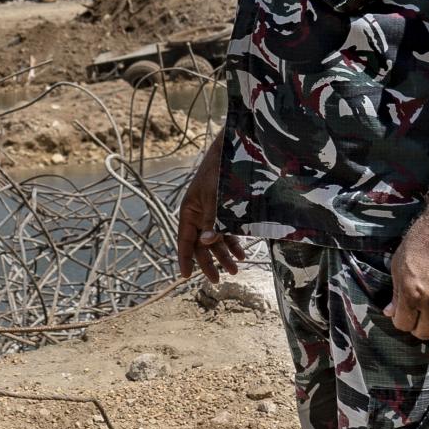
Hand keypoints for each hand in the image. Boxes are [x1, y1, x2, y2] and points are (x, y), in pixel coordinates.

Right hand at [174, 137, 241, 283]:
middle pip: (201, 243)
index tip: (186, 276)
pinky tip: (243, 252)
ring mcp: (213, 211)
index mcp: (190, 210)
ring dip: (225, 254)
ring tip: (236, 269)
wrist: (235, 149)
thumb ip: (212, 220)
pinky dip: (234, 241)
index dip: (185, 258)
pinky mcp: (226, 208)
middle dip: (210, 262)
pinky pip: (227, 229)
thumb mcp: (216, 197)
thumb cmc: (221, 171)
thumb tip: (206, 243)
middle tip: (218, 280)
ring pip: (216, 238)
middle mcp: (199, 213)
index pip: (185, 240)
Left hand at [387, 219, 428, 339]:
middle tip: (415, 315)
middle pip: (424, 332)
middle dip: (416, 326)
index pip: (403, 325)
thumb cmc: (418, 245)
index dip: (400, 321)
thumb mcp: (397, 268)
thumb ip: (395, 294)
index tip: (401, 314)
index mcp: (412, 295)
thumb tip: (390, 312)